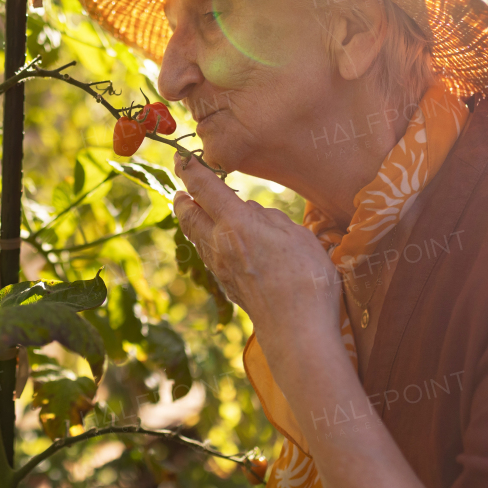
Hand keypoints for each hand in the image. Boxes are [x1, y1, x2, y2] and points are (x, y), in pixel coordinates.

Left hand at [172, 153, 340, 338]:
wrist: (296, 329)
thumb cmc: (306, 278)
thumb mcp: (297, 235)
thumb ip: (270, 219)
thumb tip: (249, 212)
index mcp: (236, 224)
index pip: (205, 188)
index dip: (191, 170)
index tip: (182, 158)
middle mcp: (220, 244)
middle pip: (189, 215)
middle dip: (182, 197)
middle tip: (180, 187)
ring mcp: (220, 268)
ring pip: (196, 237)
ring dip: (190, 220)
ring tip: (191, 209)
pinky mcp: (227, 285)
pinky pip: (207, 255)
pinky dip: (203, 240)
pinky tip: (213, 240)